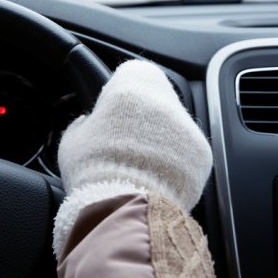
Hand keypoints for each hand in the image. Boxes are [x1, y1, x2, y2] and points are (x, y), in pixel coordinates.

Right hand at [53, 60, 212, 256]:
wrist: (125, 205)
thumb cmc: (93, 168)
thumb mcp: (74, 138)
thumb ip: (85, 123)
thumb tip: (88, 123)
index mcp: (132, 85)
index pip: (131, 72)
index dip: (120, 91)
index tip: (111, 110)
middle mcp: (165, 99)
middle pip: (157, 97)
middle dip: (144, 115)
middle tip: (124, 139)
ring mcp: (188, 127)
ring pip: (175, 125)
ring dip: (161, 138)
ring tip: (140, 163)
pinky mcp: (203, 154)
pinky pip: (188, 151)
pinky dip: (176, 161)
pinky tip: (156, 176)